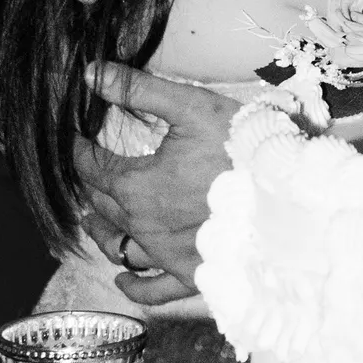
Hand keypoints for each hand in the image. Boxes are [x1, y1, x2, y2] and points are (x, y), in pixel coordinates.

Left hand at [78, 66, 234, 305]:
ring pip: (118, 246)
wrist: (287, 193)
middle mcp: (142, 225)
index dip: (79, 149)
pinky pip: (154, 289)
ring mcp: (165, 254)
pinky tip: (124, 280)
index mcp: (136, 185)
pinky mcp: (190, 275)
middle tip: (90, 173)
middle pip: (103, 204)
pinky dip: (135, 286)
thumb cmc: (240, 146)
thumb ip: (138, 90)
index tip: (76, 138)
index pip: (92, 166)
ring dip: (102, 231)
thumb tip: (90, 73)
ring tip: (93, 220)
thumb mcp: (190, 107)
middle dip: (92, 185)